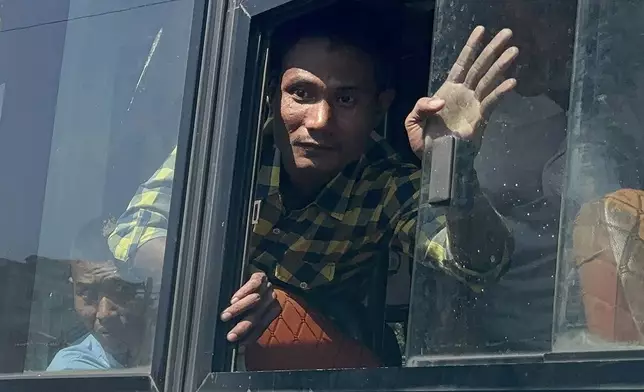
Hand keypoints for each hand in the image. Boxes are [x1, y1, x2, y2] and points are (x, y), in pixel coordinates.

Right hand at [220, 271, 279, 344]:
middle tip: (230, 336)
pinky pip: (254, 283)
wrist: (252, 271)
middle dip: (243, 327)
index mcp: (271, 310)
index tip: (239, 344)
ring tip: (225, 316)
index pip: (262, 326)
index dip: (251, 336)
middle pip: (257, 316)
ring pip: (255, 300)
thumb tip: (238, 349)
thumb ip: (244, 322)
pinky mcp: (261, 275)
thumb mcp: (248, 310)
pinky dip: (244, 292)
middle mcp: (271, 299)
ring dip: (239, 310)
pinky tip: (233, 299)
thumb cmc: (247, 295)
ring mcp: (267, 287)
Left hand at [405, 26, 518, 157]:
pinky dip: (500, 92)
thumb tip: (440, 101)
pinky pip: (490, 103)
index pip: (461, 64)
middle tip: (508, 33)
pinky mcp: (479, 119)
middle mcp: (463, 94)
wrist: (433, 162)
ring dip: (501, 66)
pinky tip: (512, 82)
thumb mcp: (412, 121)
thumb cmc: (423, 142)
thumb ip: (421, 106)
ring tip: (514, 51)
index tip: (481, 30)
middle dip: (492, 50)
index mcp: (447, 91)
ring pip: (488, 80)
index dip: (470, 47)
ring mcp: (473, 105)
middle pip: (479, 67)